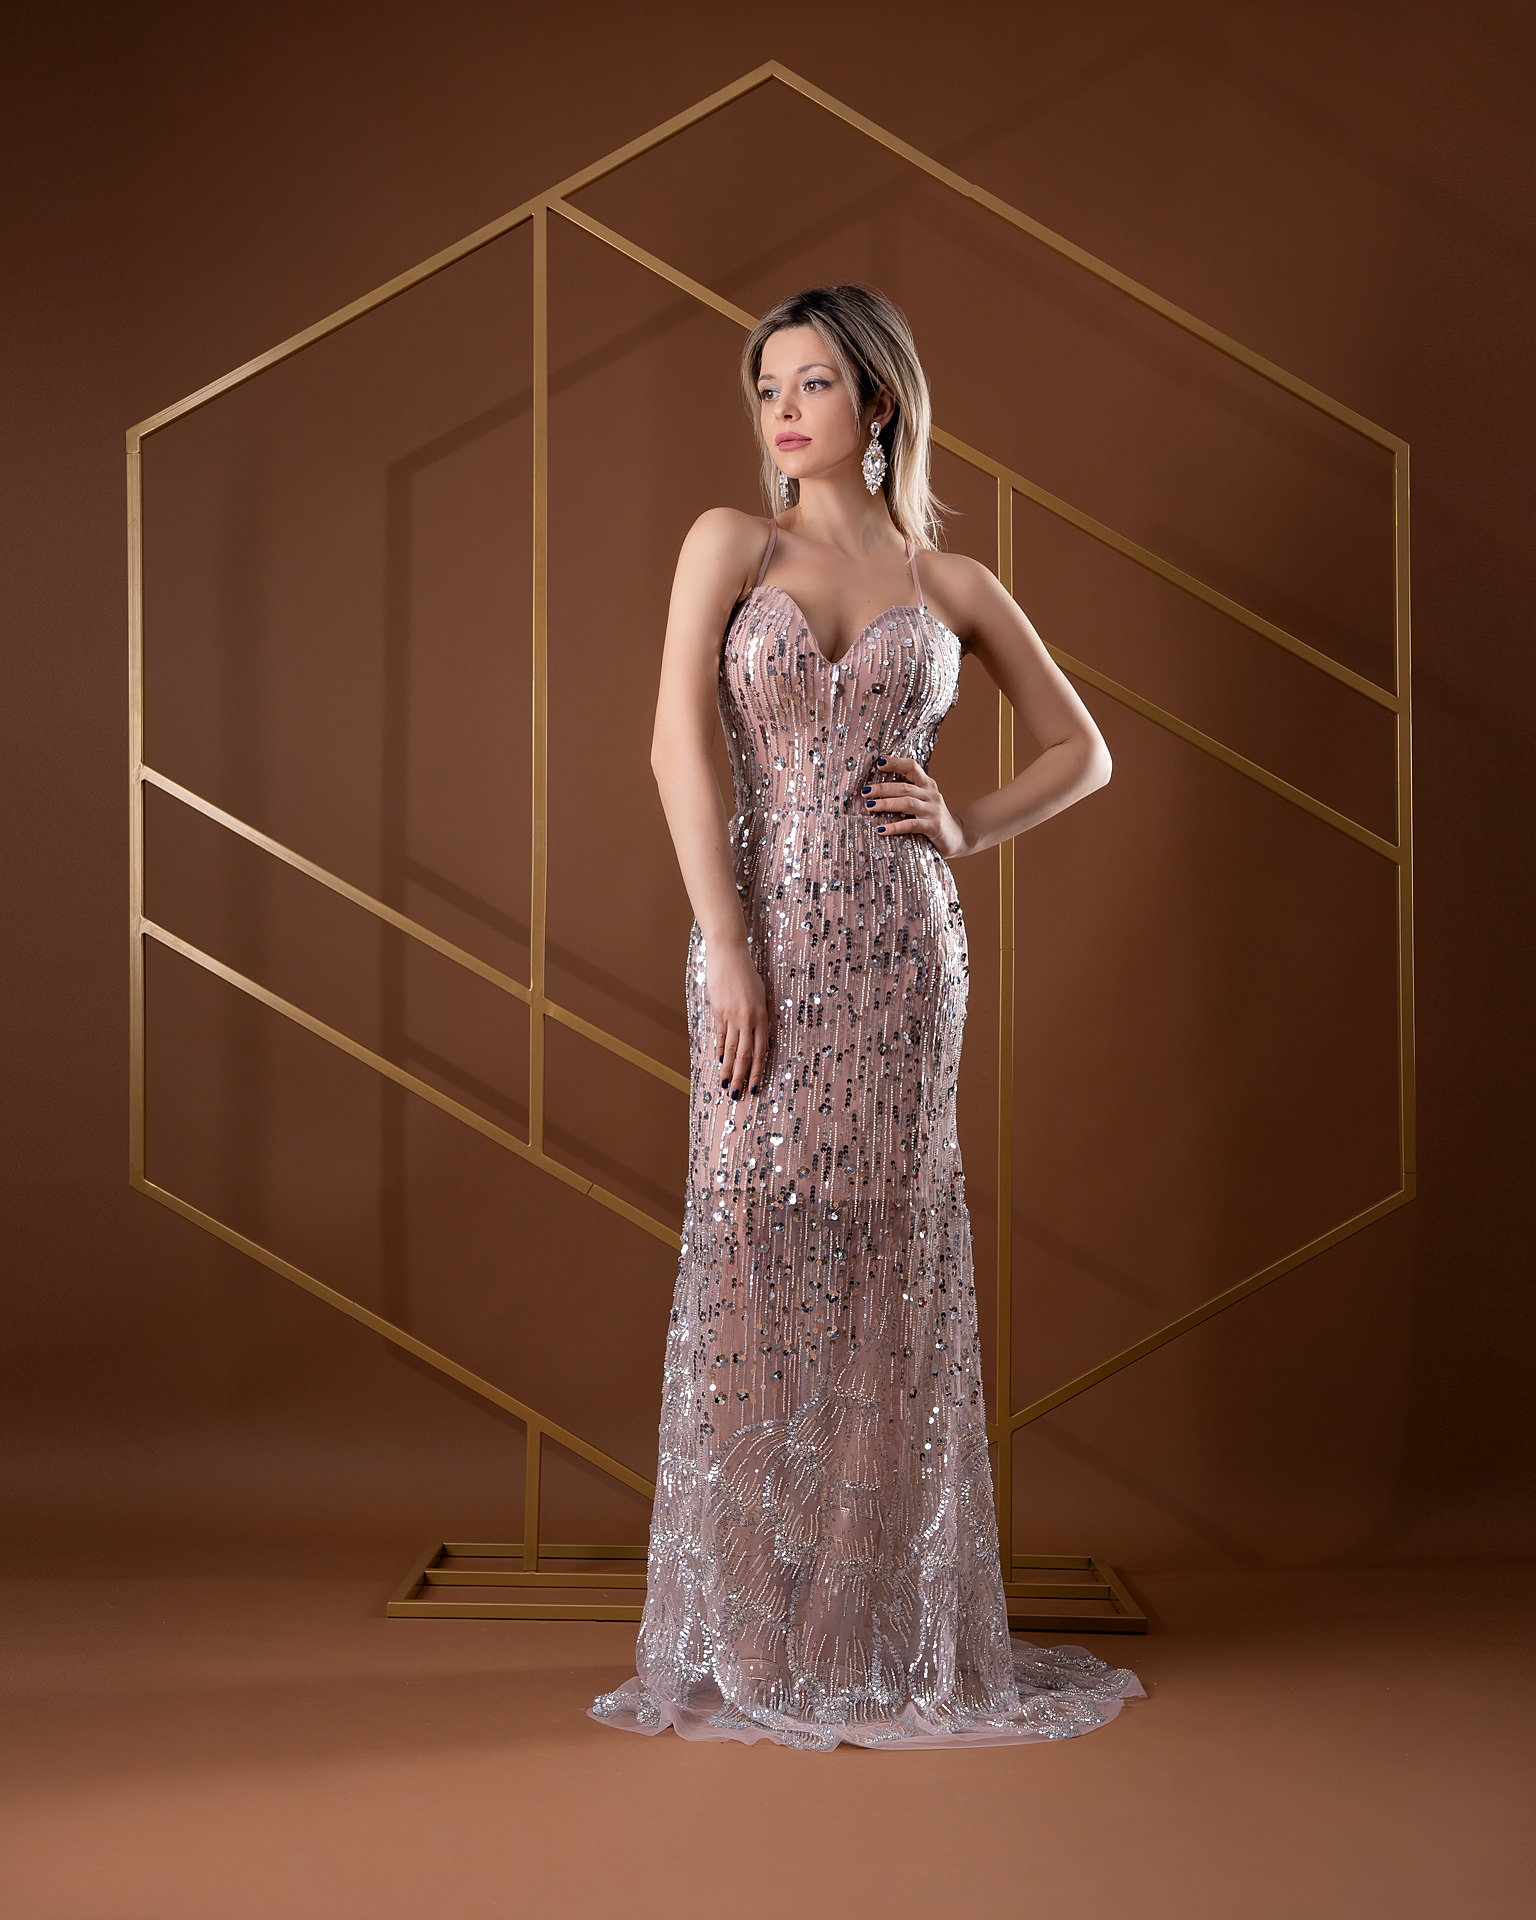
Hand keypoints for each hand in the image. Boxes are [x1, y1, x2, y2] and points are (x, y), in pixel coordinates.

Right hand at [707, 938, 770, 1099]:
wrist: (729, 954)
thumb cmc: (747, 973)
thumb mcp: (761, 995)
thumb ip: (761, 1018)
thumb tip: (760, 1041)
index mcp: (762, 1016)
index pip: (761, 1051)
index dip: (757, 1071)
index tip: (755, 1086)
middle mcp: (748, 1019)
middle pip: (746, 1055)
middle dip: (742, 1077)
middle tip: (738, 1095)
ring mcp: (732, 1016)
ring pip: (732, 1049)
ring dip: (729, 1069)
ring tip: (726, 1085)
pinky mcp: (719, 1011)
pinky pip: (721, 1035)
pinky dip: (720, 1050)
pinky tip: (720, 1062)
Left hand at [860, 756, 968, 858]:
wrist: (959, 837)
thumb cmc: (933, 818)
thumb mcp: (923, 802)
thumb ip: (906, 794)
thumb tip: (876, 791)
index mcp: (927, 785)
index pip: (912, 767)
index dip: (896, 763)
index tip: (878, 763)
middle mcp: (931, 794)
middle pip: (904, 787)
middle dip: (882, 788)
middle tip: (864, 791)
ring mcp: (933, 810)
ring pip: (907, 803)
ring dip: (886, 804)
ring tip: (869, 806)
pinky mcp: (934, 827)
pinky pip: (912, 825)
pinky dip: (895, 827)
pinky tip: (881, 830)